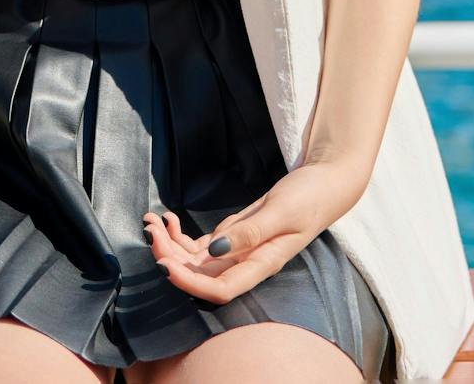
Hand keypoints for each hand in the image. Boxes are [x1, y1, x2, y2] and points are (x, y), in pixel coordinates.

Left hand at [142, 160, 366, 303]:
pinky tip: (168, 219)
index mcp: (261, 264)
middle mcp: (246, 263)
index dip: (190, 284)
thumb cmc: (308, 198)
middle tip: (150, 231)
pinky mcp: (234, 236)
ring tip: (151, 221)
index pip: (220, 289)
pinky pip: (200, 246)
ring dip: (170, 246)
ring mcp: (238, 251)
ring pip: (196, 261)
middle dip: (171, 258)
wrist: (323, 183)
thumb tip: (214, 252)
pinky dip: (180, 236)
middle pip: (201, 276)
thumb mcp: (281, 212)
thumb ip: (250, 233)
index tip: (165, 264)